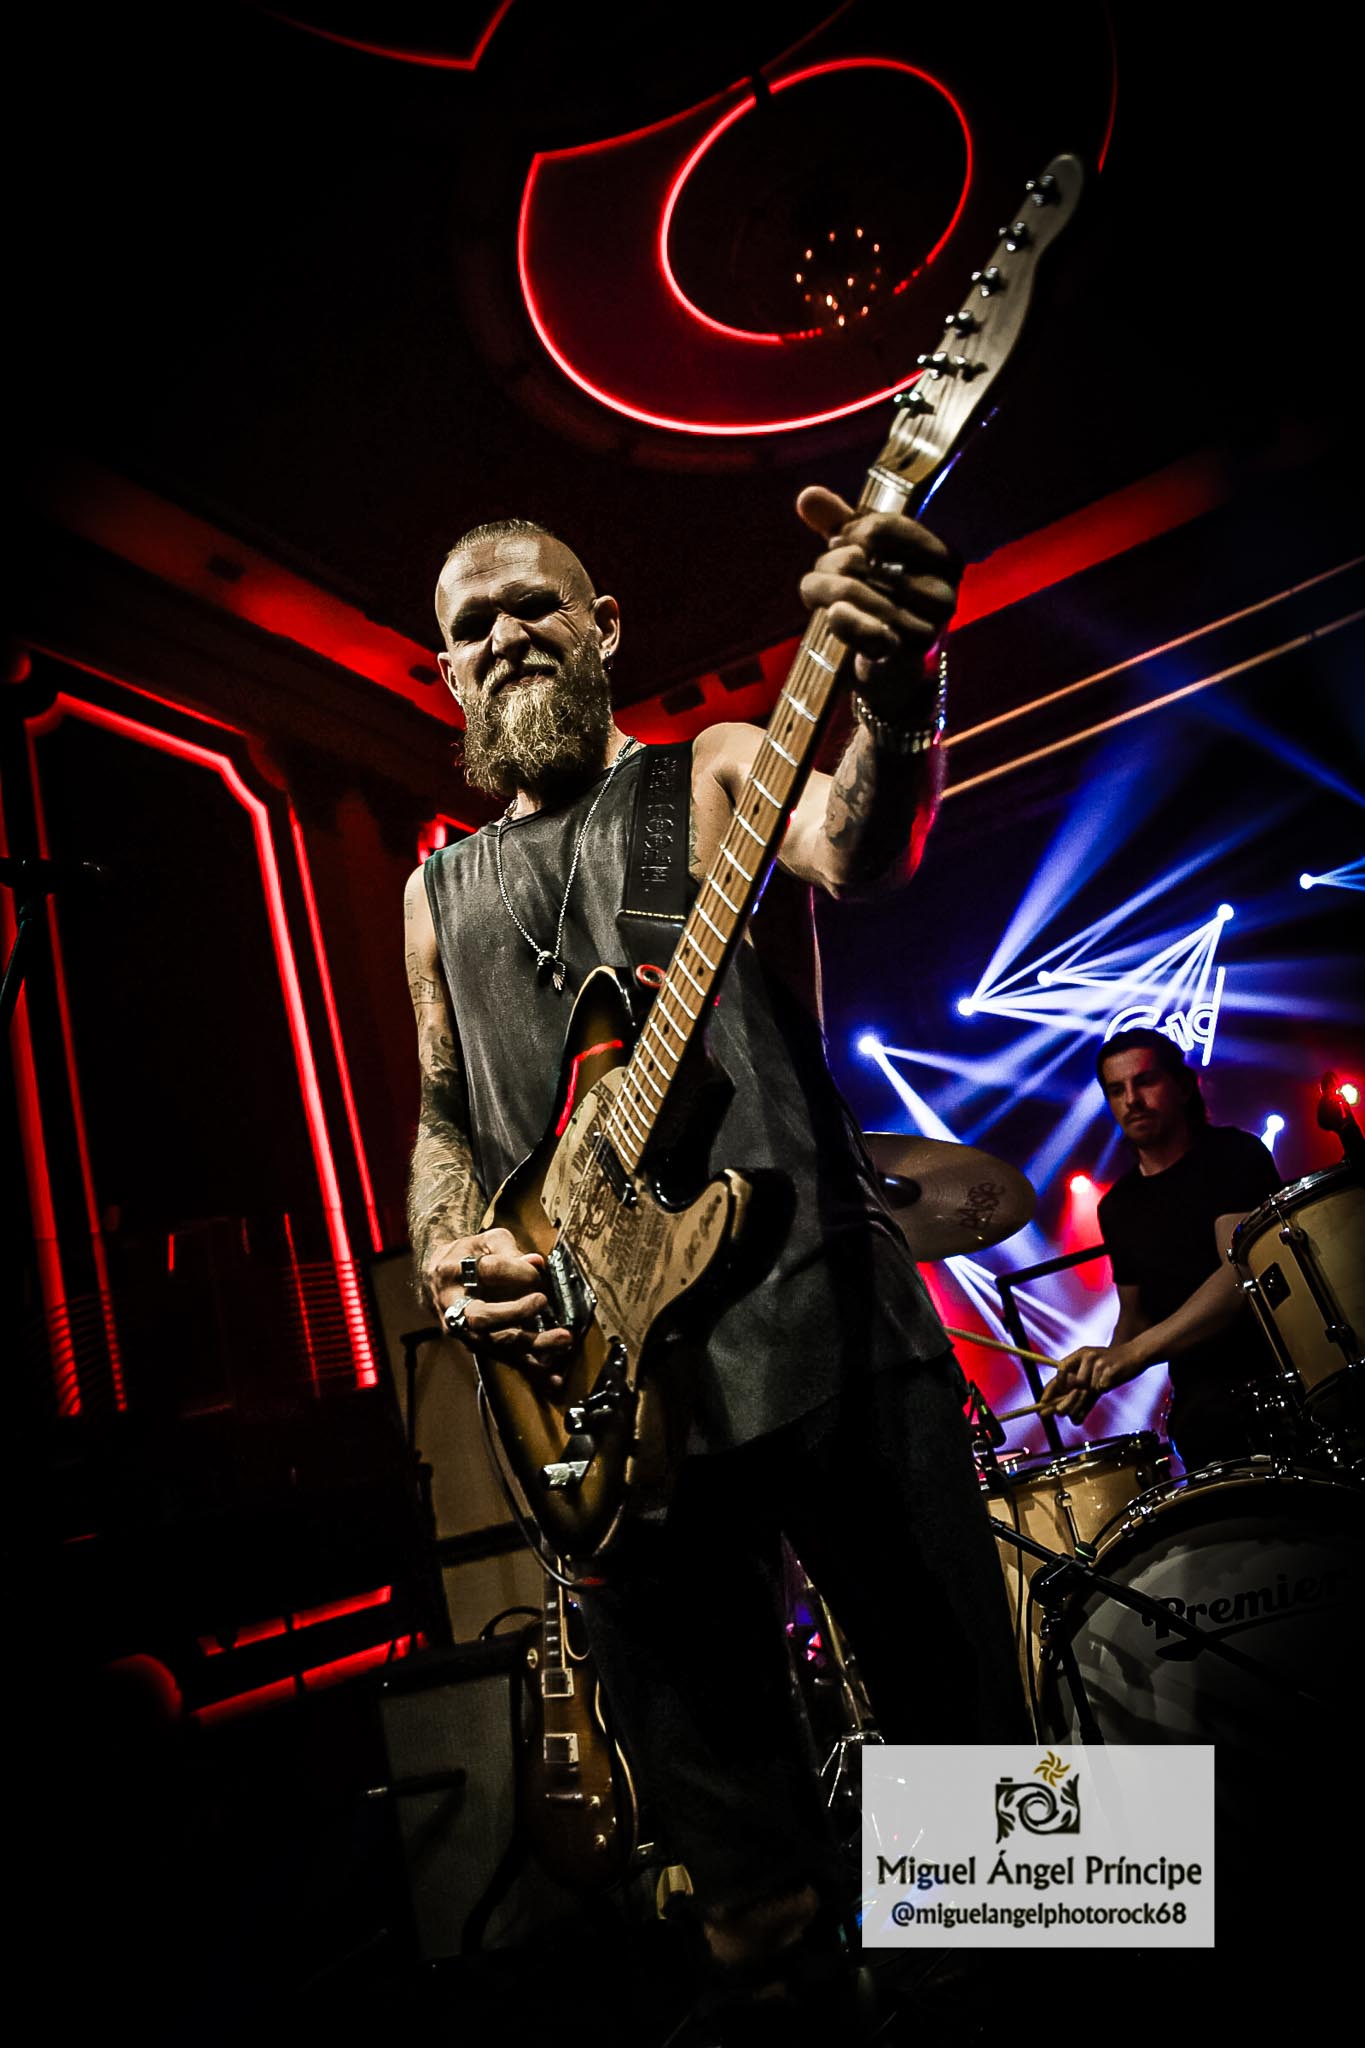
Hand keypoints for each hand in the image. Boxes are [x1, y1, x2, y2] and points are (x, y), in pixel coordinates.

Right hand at [425, 1226, 572, 1386]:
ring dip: (531, 1344)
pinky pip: (506, 1361)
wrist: (439, 1277)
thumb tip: (537, 1263)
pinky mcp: (479, 1346)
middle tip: (542, 1300)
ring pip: (495, 1343)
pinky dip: (532, 1370)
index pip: (488, 1271)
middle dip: (515, 1312)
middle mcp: (453, 1306)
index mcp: (454, 1271)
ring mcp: (465, 1331)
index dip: (517, 1270)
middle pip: (481, 1317)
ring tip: (563, 1339)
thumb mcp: (486, 1241)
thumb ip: (510, 1249)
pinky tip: (554, 1379)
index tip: (538, 1270)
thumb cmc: (469, 1255)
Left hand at [796, 485, 959, 692]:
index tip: (839, 545)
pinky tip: (834, 616)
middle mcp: (943, 591)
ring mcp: (926, 626)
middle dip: (828, 564)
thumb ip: (841, 525)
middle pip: (857, 557)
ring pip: (850, 590)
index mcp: (944, 559)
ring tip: (822, 601)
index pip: (880, 527)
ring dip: (821, 592)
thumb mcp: (866, 559)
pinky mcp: (903, 656)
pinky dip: (841, 620)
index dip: (847, 534)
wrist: (892, 676)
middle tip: (825, 579)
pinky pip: (864, 627)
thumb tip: (807, 495)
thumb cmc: (882, 606)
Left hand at [1043, 1342, 1145, 1420]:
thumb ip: (1083, 1396)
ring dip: (1091, 1395)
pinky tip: (1108, 1384)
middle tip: (1058, 1413)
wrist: (1135, 1354)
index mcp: (1079, 1355)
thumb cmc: (1112, 1367)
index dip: (1051, 1388)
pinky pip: (1103, 1387)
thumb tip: (1073, 1420)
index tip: (1043, 1402)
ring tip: (1097, 1391)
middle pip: (1073, 1384)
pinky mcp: (1111, 1369)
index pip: (1060, 1371)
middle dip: (1066, 1401)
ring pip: (1089, 1388)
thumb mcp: (1094, 1376)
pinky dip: (1104, 1388)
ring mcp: (1099, 1362)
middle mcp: (1087, 1356)